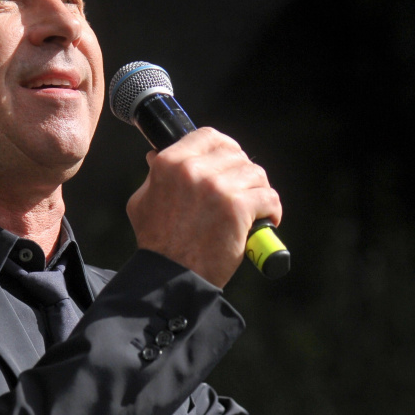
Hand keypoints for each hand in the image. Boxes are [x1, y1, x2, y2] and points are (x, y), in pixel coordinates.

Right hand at [126, 128, 281, 287]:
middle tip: (243, 192)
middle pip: (236, 154)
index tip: (229, 163)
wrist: (171, 277)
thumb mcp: (142, 202)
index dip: (224, 148)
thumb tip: (155, 155)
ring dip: (259, 191)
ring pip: (256, 174)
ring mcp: (218, 187)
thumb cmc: (157, 243)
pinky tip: (264, 221)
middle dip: (243, 173)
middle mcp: (194, 169)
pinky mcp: (238, 208)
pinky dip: (271, 210)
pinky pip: (268, 197)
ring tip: (254, 209)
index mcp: (170, 163)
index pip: (208, 136)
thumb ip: (153, 176)